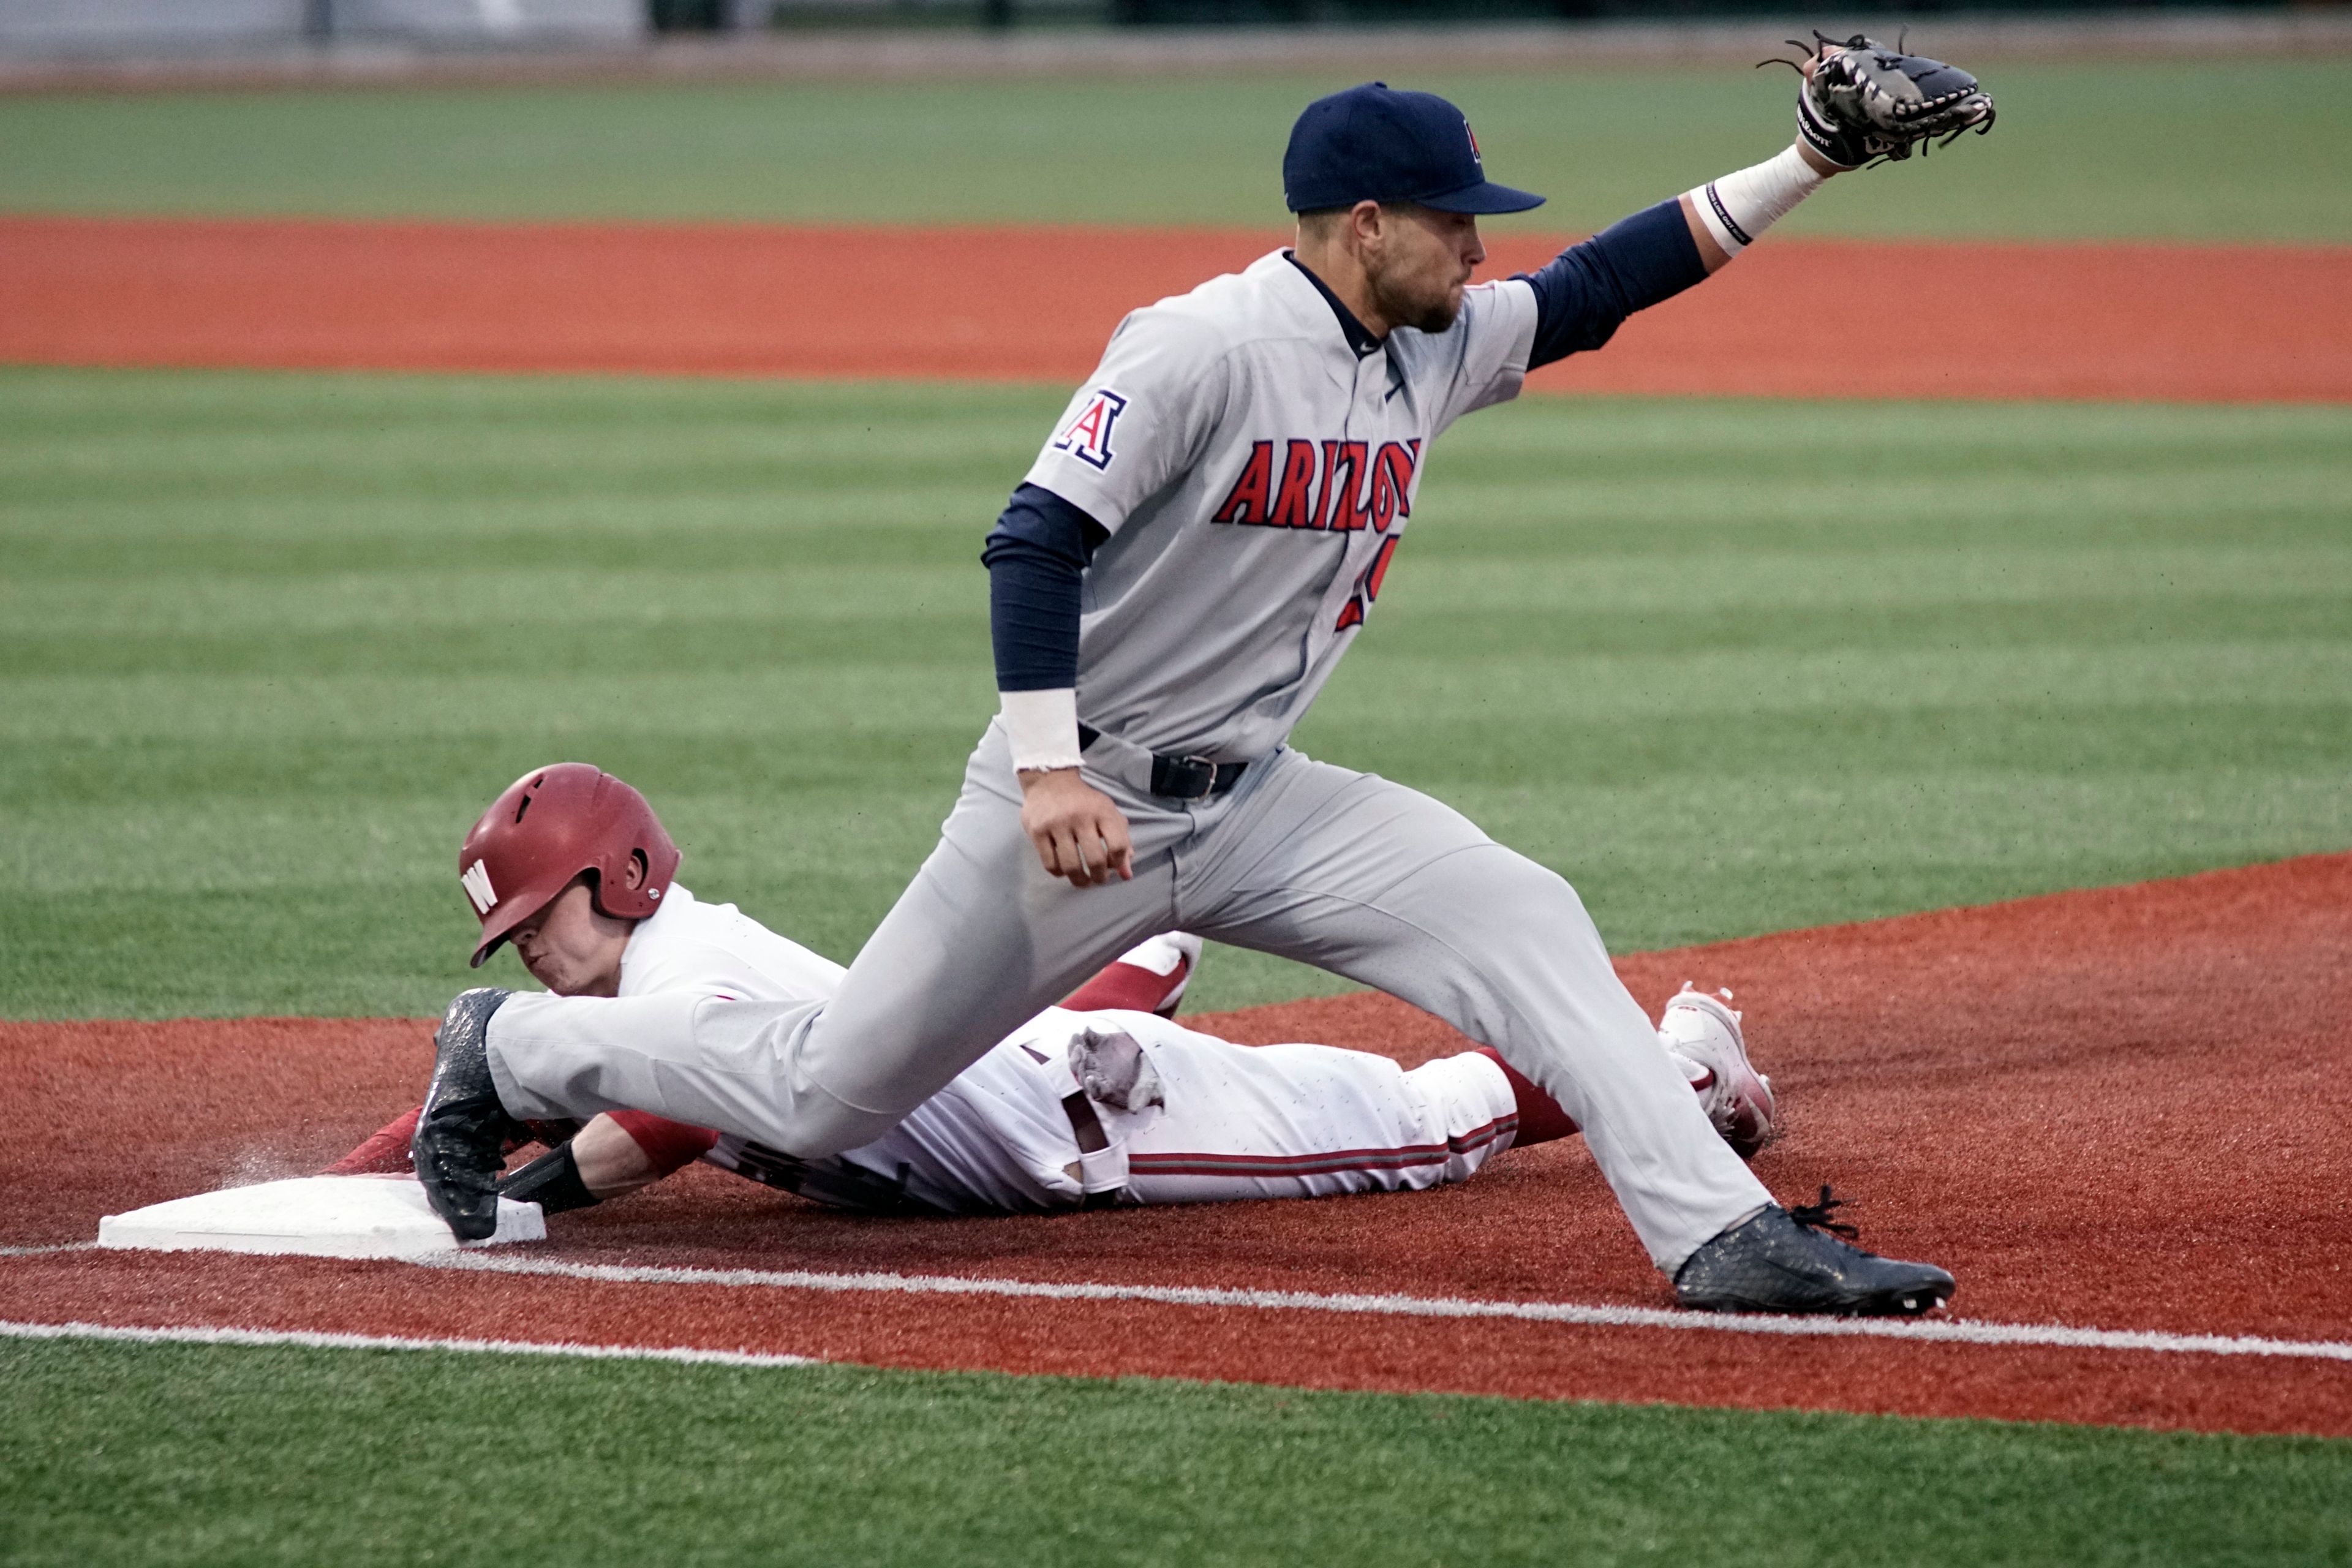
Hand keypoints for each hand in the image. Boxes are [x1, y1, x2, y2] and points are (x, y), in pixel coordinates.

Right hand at [1019, 768, 1134, 887]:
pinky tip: (1064, 870)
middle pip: (1095, 860)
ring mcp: (1056, 824)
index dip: (1119, 863)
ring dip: (1080, 880)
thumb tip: (1126, 875)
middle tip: (1098, 879)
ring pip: (1071, 866)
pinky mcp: (1037, 831)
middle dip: (1099, 877)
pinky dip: (1059, 873)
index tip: (1113, 867)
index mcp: (1102, 811)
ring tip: (1083, 881)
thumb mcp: (1108, 814)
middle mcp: (1080, 816)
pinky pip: (1050, 864)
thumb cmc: (1084, 802)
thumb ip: (1122, 842)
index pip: (1118, 845)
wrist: (1050, 781)